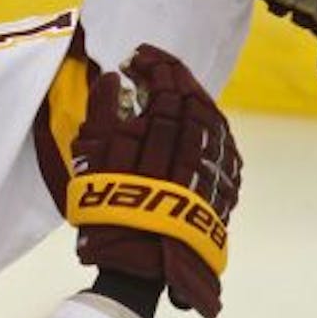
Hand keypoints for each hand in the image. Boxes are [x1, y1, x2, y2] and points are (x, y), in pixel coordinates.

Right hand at [67, 45, 242, 317]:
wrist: (139, 260)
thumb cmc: (106, 205)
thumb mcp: (91, 156)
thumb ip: (101, 111)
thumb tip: (113, 78)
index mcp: (161, 132)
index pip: (164, 85)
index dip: (152, 66)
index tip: (135, 57)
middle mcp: (195, 143)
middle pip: (191, 97)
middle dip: (172, 75)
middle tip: (154, 63)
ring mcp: (215, 164)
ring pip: (210, 117)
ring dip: (191, 96)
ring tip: (173, 87)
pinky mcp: (225, 183)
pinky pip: (221, 141)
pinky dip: (207, 122)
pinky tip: (195, 118)